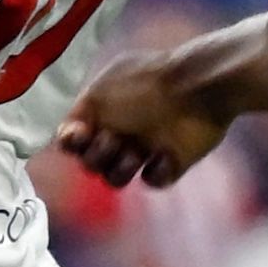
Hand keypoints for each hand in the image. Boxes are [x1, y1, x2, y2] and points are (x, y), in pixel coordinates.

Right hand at [55, 46, 233, 188]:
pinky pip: (153, 181)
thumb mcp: (101, 90)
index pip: (74, 139)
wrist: (197, 89)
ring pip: (115, 178)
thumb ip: (79, 112)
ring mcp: (145, 149)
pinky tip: (164, 156)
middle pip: (91, 162)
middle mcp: (120, 132)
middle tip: (114, 139)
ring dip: (121, 168)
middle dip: (98, 155)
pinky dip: (156, 172)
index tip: (80, 135)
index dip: (71, 143)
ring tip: (137, 152)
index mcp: (103, 112)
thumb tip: (70, 131)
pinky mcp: (171, 164)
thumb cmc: (144, 85)